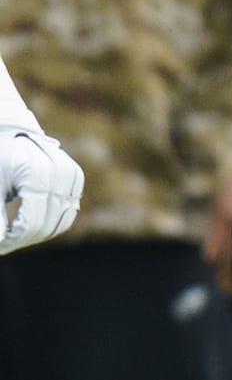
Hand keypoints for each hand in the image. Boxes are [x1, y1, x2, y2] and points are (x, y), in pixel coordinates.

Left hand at [0, 130, 83, 254]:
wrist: (13, 134)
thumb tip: (0, 242)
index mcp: (37, 175)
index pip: (31, 223)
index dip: (14, 240)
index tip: (0, 246)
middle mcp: (60, 175)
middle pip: (46, 225)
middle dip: (24, 239)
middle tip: (5, 243)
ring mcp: (72, 175)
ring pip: (62, 220)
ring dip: (40, 233)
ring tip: (18, 235)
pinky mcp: (76, 176)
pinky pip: (70, 210)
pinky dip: (54, 220)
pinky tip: (34, 222)